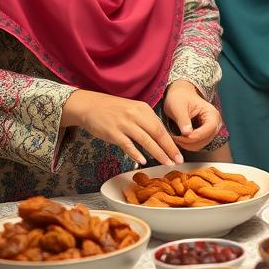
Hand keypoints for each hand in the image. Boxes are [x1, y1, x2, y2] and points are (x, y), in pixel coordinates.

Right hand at [61, 90, 182, 166]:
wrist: (90, 106)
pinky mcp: (113, 132)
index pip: (161, 127)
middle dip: (169, 148)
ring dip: (157, 153)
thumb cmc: (113, 110)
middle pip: (157, 133)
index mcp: (143, 109)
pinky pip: (127, 144)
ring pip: (145, 140)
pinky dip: (136, 153)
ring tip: (166, 162)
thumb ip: (145, 122)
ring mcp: (124, 124)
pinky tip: (143, 161)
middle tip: (178, 160)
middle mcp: (136, 115)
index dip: (171, 141)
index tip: (179, 153)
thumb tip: (159, 138)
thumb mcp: (133, 110)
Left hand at [163, 80, 221, 151]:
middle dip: (189, 141)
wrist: (180, 95)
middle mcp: (215, 122)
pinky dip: (188, 145)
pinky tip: (179, 138)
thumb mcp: (178, 107)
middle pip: (206, 139)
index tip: (182, 136)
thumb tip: (187, 133)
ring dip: (188, 144)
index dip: (197, 135)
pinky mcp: (204, 135)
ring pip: (201, 144)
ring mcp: (210, 130)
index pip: (209, 128)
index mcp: (211, 113)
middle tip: (175, 138)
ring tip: (175, 137)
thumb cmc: (179, 98)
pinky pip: (197, 145)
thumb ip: (183, 120)